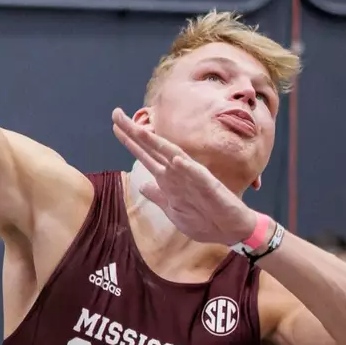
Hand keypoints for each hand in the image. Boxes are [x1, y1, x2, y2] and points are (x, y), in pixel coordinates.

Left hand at [111, 108, 257, 244]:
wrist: (231, 230)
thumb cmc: (204, 219)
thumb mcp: (173, 208)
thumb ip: (158, 195)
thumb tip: (142, 184)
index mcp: (169, 179)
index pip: (146, 155)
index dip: (130, 141)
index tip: (115, 126)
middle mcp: (179, 173)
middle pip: (154, 148)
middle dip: (135, 132)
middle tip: (116, 114)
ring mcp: (194, 178)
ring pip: (174, 156)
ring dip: (157, 144)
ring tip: (140, 131)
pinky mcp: (210, 188)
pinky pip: (198, 176)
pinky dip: (187, 168)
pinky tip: (177, 160)